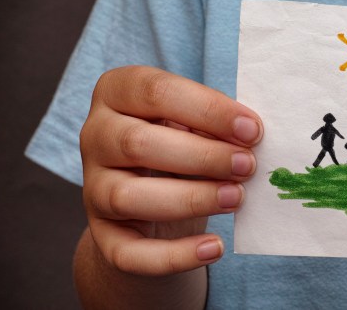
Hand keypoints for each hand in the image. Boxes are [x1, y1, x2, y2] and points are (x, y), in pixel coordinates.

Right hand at [79, 66, 261, 275]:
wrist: (151, 199)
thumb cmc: (182, 142)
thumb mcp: (193, 120)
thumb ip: (214, 121)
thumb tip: (250, 134)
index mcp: (117, 92)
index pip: (155, 91)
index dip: (208, 110)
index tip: (252, 130)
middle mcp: (95, 136)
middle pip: (138, 143)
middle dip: (202, 156)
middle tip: (247, 166)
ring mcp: (93, 188)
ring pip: (129, 197)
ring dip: (190, 199)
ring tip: (236, 197)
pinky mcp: (103, 236)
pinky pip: (130, 253)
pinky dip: (175, 255)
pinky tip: (215, 248)